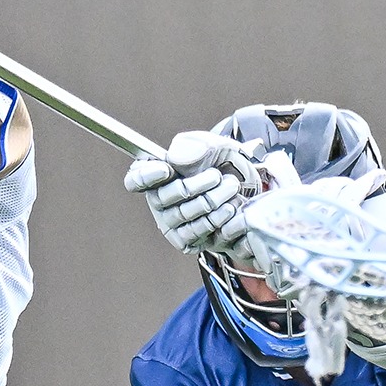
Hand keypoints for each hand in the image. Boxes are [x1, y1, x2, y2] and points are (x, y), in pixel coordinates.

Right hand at [123, 130, 264, 260]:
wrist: (250, 187)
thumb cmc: (226, 164)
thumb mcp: (214, 145)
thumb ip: (193, 147)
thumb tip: (174, 159)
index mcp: (155, 174)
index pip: (135, 180)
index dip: (145, 176)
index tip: (166, 169)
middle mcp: (158, 201)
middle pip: (162, 197)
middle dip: (194, 185)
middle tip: (217, 175)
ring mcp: (171, 223)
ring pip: (182, 215)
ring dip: (210, 200)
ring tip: (231, 188)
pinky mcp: (187, 240)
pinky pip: (196, 233)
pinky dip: (216, 220)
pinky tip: (229, 207)